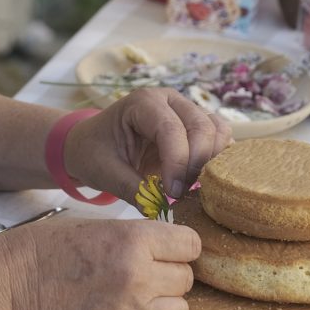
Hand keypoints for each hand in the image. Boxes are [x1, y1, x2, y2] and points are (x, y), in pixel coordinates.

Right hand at [0, 217, 198, 309]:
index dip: (179, 245)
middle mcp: (138, 276)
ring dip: (163, 301)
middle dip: (169, 272)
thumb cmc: (46, 247)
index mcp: (133, 240)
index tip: (168, 247)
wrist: (12, 282)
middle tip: (143, 269)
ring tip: (136, 293)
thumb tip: (168, 246)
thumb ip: (136, 236)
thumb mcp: (96, 225)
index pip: (191, 245)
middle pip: (186, 278)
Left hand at [64, 88, 232, 203]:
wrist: (90, 145)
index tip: (173, 193)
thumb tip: (164, 210)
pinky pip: (220, 138)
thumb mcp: (106, 173)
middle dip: (196, 165)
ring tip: (190, 186)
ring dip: (210, 162)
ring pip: (217, 131)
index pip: (171, 129)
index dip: (178, 163)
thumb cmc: (94, 153)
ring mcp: (185, 110)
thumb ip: (135, 189)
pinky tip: (200, 180)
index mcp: (142, 102)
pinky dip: (216, 160)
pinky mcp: (196, 125)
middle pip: (201, 127)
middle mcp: (169, 100)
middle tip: (182, 193)